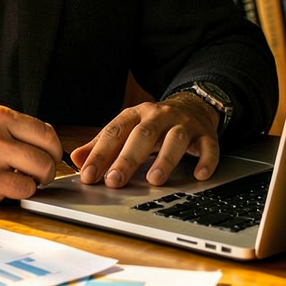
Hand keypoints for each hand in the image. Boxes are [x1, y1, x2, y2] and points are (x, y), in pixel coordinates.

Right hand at [0, 106, 62, 204]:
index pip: (45, 132)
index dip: (53, 149)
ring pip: (37, 175)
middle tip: (38, 174)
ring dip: (32, 182)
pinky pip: (22, 191)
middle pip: (46, 155)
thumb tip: (48, 146)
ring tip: (17, 180)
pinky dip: (18, 193)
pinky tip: (4, 187)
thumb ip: (14, 130)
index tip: (50, 156)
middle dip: (47, 169)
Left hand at [69, 91, 220, 188]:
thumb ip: (102, 144)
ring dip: (164, 160)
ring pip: (175, 139)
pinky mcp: (206, 134)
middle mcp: (159, 116)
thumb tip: (76, 160)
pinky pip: (209, 146)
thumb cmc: (154, 124)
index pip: (114, 132)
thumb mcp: (127, 129)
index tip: (87, 175)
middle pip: (142, 135)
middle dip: (127, 159)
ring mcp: (184, 123)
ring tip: (153, 180)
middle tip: (114, 181)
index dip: (99, 153)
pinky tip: (199, 175)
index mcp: (135, 114)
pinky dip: (206, 161)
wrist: (192, 105)